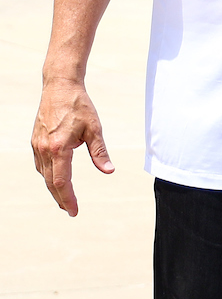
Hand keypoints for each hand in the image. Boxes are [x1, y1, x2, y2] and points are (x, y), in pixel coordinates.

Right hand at [31, 79, 113, 215]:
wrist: (59, 87)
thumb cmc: (79, 106)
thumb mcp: (94, 129)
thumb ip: (100, 152)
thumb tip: (109, 170)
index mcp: (58, 148)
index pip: (61, 182)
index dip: (68, 198)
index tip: (74, 211)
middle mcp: (44, 149)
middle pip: (50, 182)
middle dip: (61, 198)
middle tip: (71, 210)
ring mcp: (37, 146)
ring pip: (44, 174)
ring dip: (54, 188)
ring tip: (65, 198)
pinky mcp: (35, 141)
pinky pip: (40, 164)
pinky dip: (48, 175)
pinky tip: (56, 177)